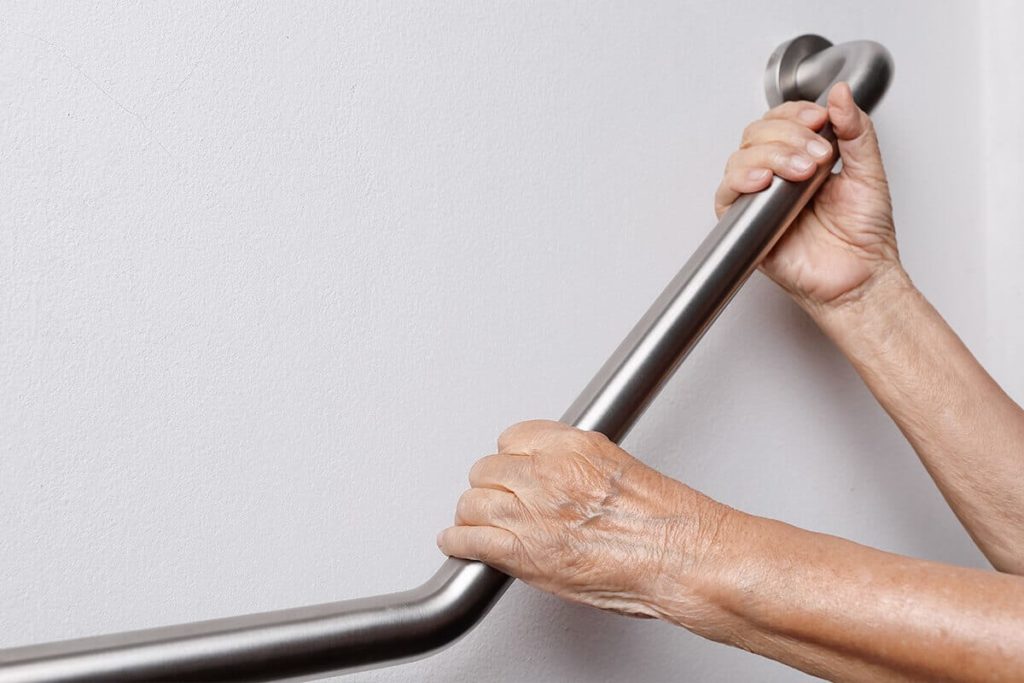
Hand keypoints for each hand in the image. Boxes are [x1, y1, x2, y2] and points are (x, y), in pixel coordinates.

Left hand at [437, 420, 725, 618]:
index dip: (509, 457)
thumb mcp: (622, 470)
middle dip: (490, 485)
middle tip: (495, 498)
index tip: (510, 468)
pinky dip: (459, 543)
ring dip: (472, 513)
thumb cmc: (669, 523)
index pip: (513, 437)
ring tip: (474, 521)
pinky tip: (459, 543)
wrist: (683, 558)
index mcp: (573, 446)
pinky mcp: (522, 552)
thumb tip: (564, 478)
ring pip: (472, 501)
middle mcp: (547, 473)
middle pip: (487, 469)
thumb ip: (583, 469)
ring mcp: (531, 511)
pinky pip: (468, 540)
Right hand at [715, 82, 899, 308]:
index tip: (820, 119)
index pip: (781, 119)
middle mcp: (777, 175)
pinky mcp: (746, 224)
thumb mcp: (870, 172)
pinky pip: (726, 193)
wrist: (860, 277)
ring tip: (803, 173)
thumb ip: (857, 131)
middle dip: (789, 135)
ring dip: (772, 155)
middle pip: (757, 132)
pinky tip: (766, 180)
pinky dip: (741, 179)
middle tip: (819, 155)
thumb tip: (842, 95)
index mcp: (803, 158)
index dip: (795, 113)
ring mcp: (759, 198)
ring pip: (741, 156)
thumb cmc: (864, 237)